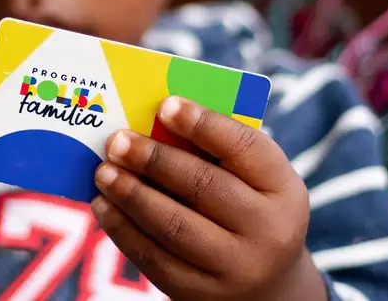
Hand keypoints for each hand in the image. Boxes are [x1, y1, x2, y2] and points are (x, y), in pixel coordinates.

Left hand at [90, 96, 324, 300]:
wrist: (267, 286)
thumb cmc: (249, 210)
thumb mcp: (254, 181)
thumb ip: (216, 153)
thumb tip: (153, 124)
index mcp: (283, 188)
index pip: (244, 147)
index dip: (204, 124)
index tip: (165, 105)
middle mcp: (269, 231)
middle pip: (204, 186)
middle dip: (154, 160)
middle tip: (117, 140)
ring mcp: (236, 268)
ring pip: (174, 226)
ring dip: (131, 194)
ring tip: (104, 172)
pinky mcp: (202, 295)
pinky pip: (155, 259)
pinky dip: (123, 230)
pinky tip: (104, 206)